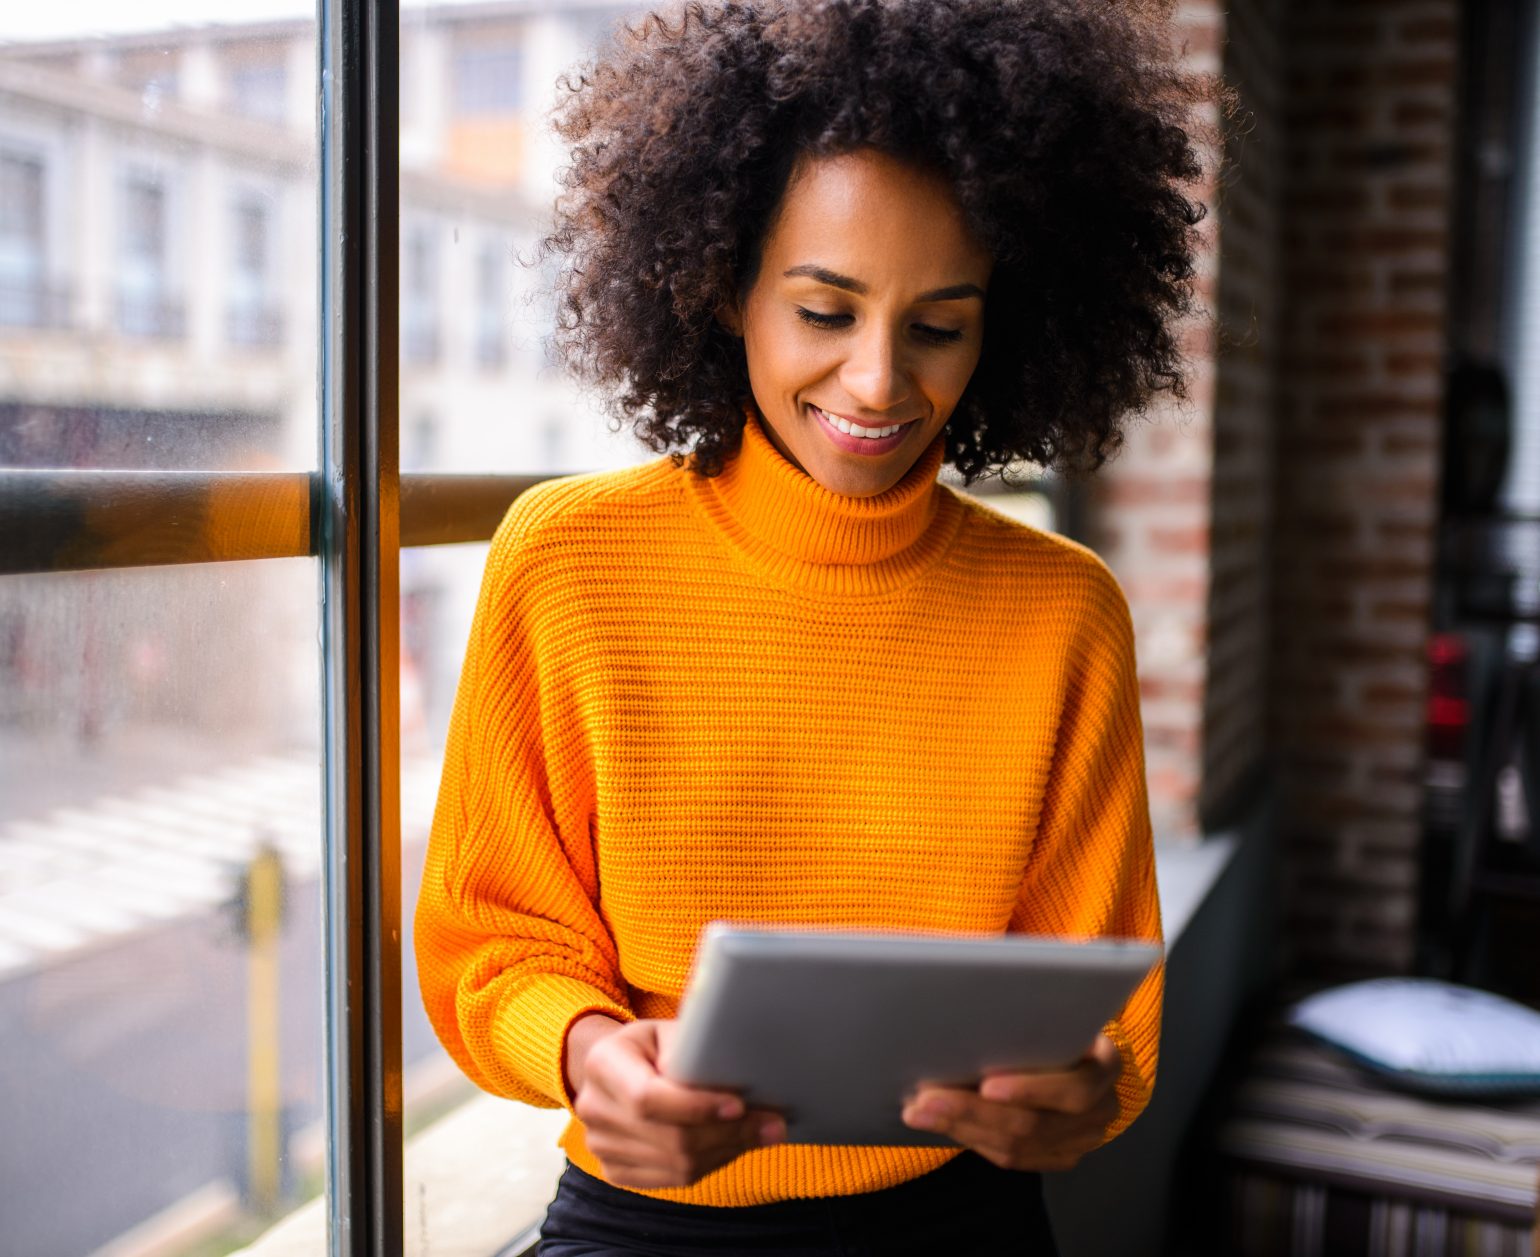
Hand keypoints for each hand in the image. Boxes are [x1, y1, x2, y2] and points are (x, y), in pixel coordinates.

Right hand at [567, 1015, 785, 1188]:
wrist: (615, 1069)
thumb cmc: (653, 1045)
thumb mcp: (669, 1032)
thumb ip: (696, 1046)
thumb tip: (746, 1066)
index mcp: (603, 1064)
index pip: (649, 1098)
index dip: (696, 1107)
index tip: (739, 1105)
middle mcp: (594, 1108)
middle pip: (669, 1138)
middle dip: (728, 1133)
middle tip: (774, 1124)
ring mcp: (601, 1145)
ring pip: (676, 1165)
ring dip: (727, 1151)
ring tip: (764, 1133)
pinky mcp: (615, 1170)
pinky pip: (672, 1180)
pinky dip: (711, 1164)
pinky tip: (735, 1145)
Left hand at [900, 1032, 1122, 1171]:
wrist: (1084, 1054)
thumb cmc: (1062, 1022)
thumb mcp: (1057, 1011)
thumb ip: (1030, 1014)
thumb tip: (970, 1002)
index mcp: (1106, 1067)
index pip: (1074, 1088)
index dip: (1031, 1090)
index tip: (986, 1084)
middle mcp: (1101, 1110)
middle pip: (1035, 1124)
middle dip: (973, 1111)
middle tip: (926, 1098)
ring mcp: (1081, 1140)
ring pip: (1017, 1147)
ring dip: (961, 1128)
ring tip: (919, 1111)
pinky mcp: (1058, 1157)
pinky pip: (1010, 1158)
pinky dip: (971, 1138)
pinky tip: (937, 1122)